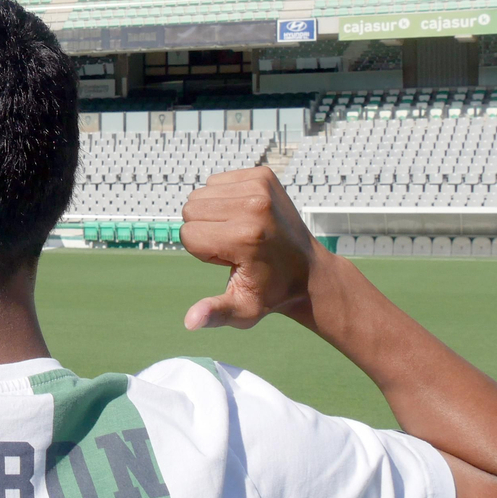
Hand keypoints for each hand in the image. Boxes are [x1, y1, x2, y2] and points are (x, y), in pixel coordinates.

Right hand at [178, 167, 323, 330]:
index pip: (187, 235)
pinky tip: (245, 216)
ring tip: (240, 231)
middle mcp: (253, 206)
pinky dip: (224, 198)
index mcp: (244, 237)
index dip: (203, 252)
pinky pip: (216, 182)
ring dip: (213, 214)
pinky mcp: (263, 175)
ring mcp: (259, 187)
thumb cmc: (270, 293)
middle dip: (204, 230)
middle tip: (234, 246)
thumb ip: (214, 312)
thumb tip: (189, 322)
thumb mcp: (243, 311)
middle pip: (190, 210)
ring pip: (201, 195)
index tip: (230, 260)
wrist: (308, 271)